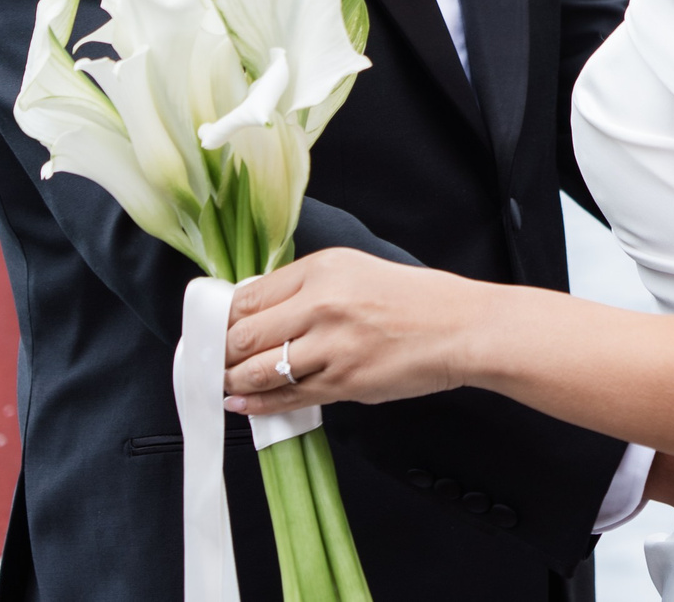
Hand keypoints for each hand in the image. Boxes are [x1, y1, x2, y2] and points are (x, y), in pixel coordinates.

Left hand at [223, 248, 486, 414]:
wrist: (461, 327)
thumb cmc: (415, 299)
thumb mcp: (357, 270)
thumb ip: (307, 287)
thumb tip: (259, 312)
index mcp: (323, 269)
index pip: (249, 295)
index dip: (222, 319)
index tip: (214, 331)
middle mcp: (322, 304)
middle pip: (244, 334)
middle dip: (220, 354)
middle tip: (211, 362)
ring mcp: (331, 346)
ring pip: (258, 370)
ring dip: (232, 382)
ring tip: (223, 385)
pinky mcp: (343, 382)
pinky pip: (287, 397)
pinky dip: (258, 404)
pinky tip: (243, 404)